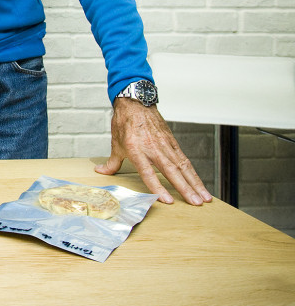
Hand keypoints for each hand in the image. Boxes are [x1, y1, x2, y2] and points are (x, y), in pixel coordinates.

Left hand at [95, 98, 213, 205]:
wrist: (135, 103)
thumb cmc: (124, 122)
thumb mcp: (115, 143)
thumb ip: (112, 162)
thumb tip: (101, 172)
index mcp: (136, 149)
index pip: (148, 172)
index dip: (158, 187)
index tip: (168, 200)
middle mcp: (153, 148)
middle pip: (171, 171)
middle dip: (185, 188)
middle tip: (196, 203)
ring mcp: (165, 145)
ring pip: (183, 167)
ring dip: (194, 184)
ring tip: (204, 198)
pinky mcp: (173, 142)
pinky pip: (185, 160)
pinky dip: (193, 173)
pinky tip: (200, 184)